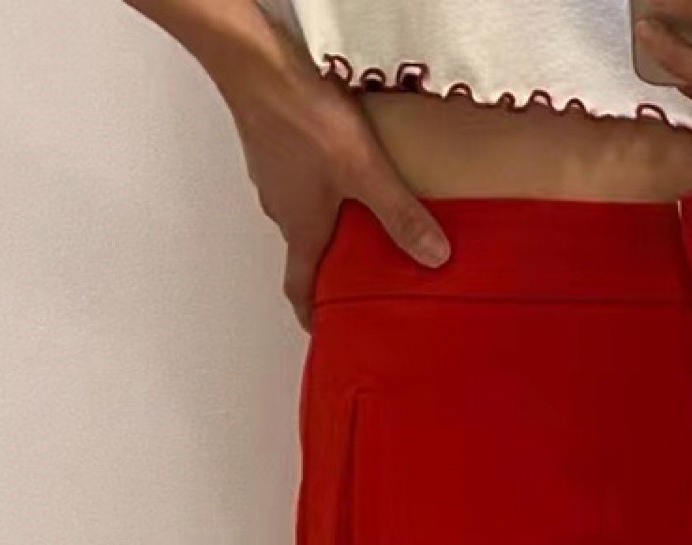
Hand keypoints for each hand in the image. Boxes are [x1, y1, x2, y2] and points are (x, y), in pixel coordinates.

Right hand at [208, 17, 450, 326]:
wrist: (256, 66)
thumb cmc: (302, 121)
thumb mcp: (364, 173)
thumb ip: (399, 214)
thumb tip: (435, 257)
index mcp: (301, 231)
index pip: (300, 289)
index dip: (311, 314)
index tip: (324, 329)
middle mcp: (282, 210)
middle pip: (306, 251)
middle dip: (331, 265)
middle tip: (361, 271)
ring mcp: (274, 177)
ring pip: (302, 212)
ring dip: (327, 222)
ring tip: (362, 218)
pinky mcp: (272, 145)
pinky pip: (297, 177)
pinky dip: (318, 185)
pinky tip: (340, 168)